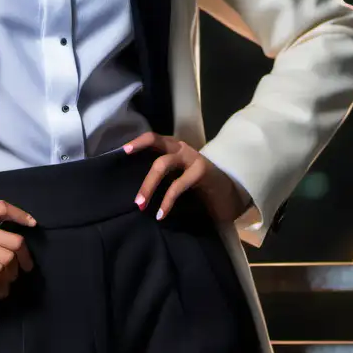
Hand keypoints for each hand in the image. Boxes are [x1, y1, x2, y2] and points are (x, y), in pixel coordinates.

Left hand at [123, 131, 250, 224]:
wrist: (230, 192)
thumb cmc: (199, 185)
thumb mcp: (178, 176)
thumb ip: (162, 176)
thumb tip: (136, 189)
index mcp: (174, 147)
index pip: (153, 138)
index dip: (137, 142)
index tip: (122, 151)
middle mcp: (181, 148)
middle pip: (155, 148)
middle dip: (141, 172)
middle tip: (134, 199)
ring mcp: (191, 158)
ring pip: (162, 164)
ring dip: (148, 186)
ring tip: (141, 205)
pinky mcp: (201, 171)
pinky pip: (177, 185)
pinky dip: (167, 201)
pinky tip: (161, 214)